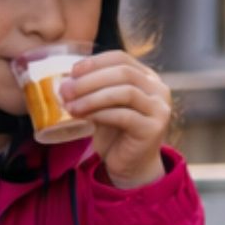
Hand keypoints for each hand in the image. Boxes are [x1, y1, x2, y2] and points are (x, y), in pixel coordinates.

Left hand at [60, 52, 172, 187]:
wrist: (131, 166)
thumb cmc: (116, 133)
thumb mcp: (105, 105)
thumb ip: (95, 90)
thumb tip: (66, 80)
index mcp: (147, 78)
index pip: (121, 58)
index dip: (95, 62)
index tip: (72, 72)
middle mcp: (158, 89)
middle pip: (123, 73)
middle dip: (90, 80)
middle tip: (65, 90)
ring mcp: (159, 109)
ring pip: (124, 92)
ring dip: (92, 97)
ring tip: (70, 106)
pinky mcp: (153, 129)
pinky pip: (124, 115)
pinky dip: (100, 113)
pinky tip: (83, 117)